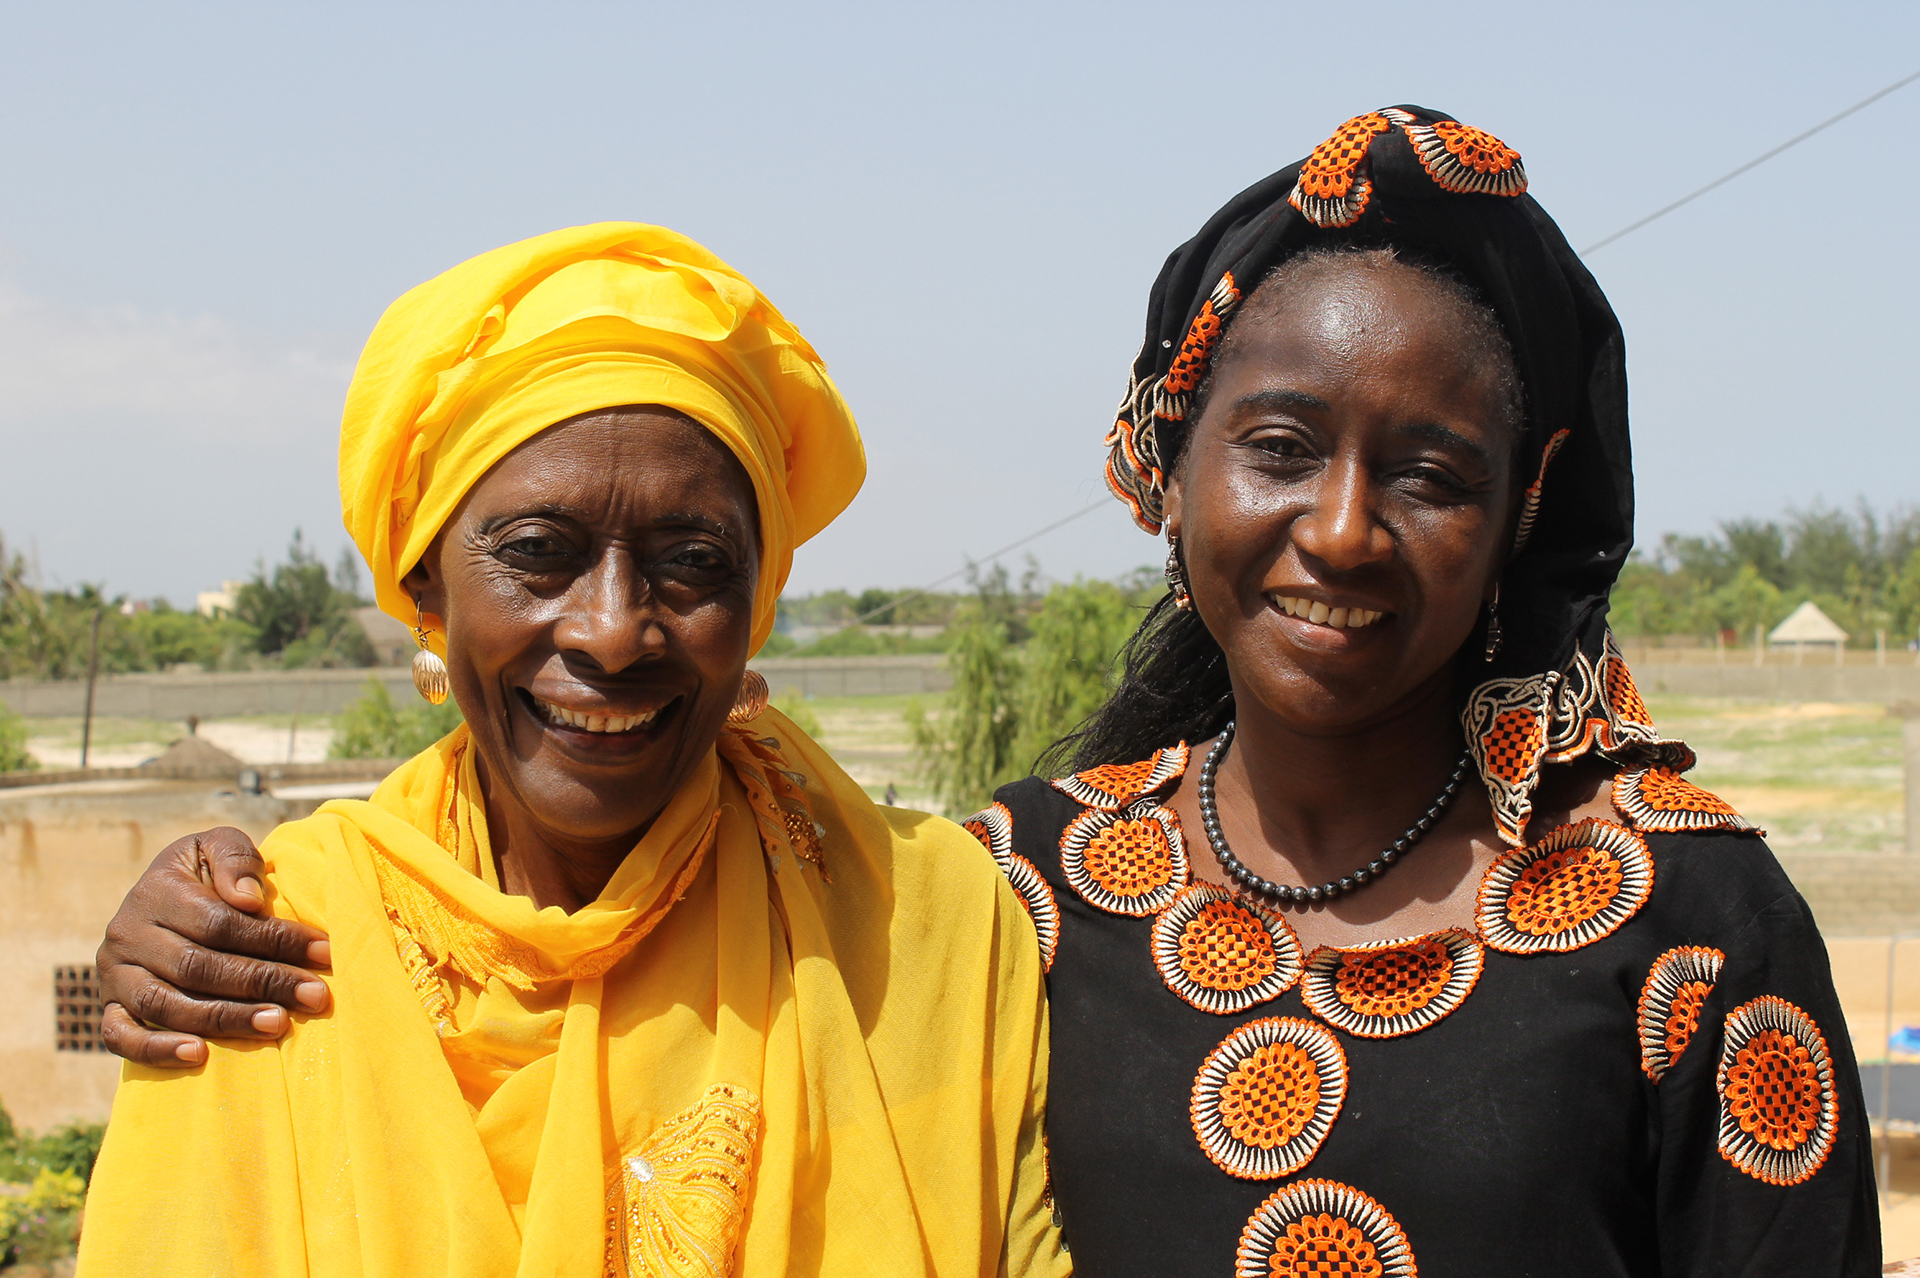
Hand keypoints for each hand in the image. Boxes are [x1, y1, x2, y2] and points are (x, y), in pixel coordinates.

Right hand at [97, 827, 331, 1066]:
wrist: (157, 900)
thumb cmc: (205, 873)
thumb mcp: (217, 846)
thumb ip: (235, 858)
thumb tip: (248, 899)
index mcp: (157, 892)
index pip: (220, 923)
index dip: (274, 938)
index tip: (323, 951)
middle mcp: (129, 935)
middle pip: (199, 967)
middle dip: (263, 982)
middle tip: (314, 995)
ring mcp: (115, 975)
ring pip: (166, 1005)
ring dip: (226, 1018)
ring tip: (278, 1024)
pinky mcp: (110, 1007)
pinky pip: (120, 1037)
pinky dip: (157, 1049)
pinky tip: (199, 1055)